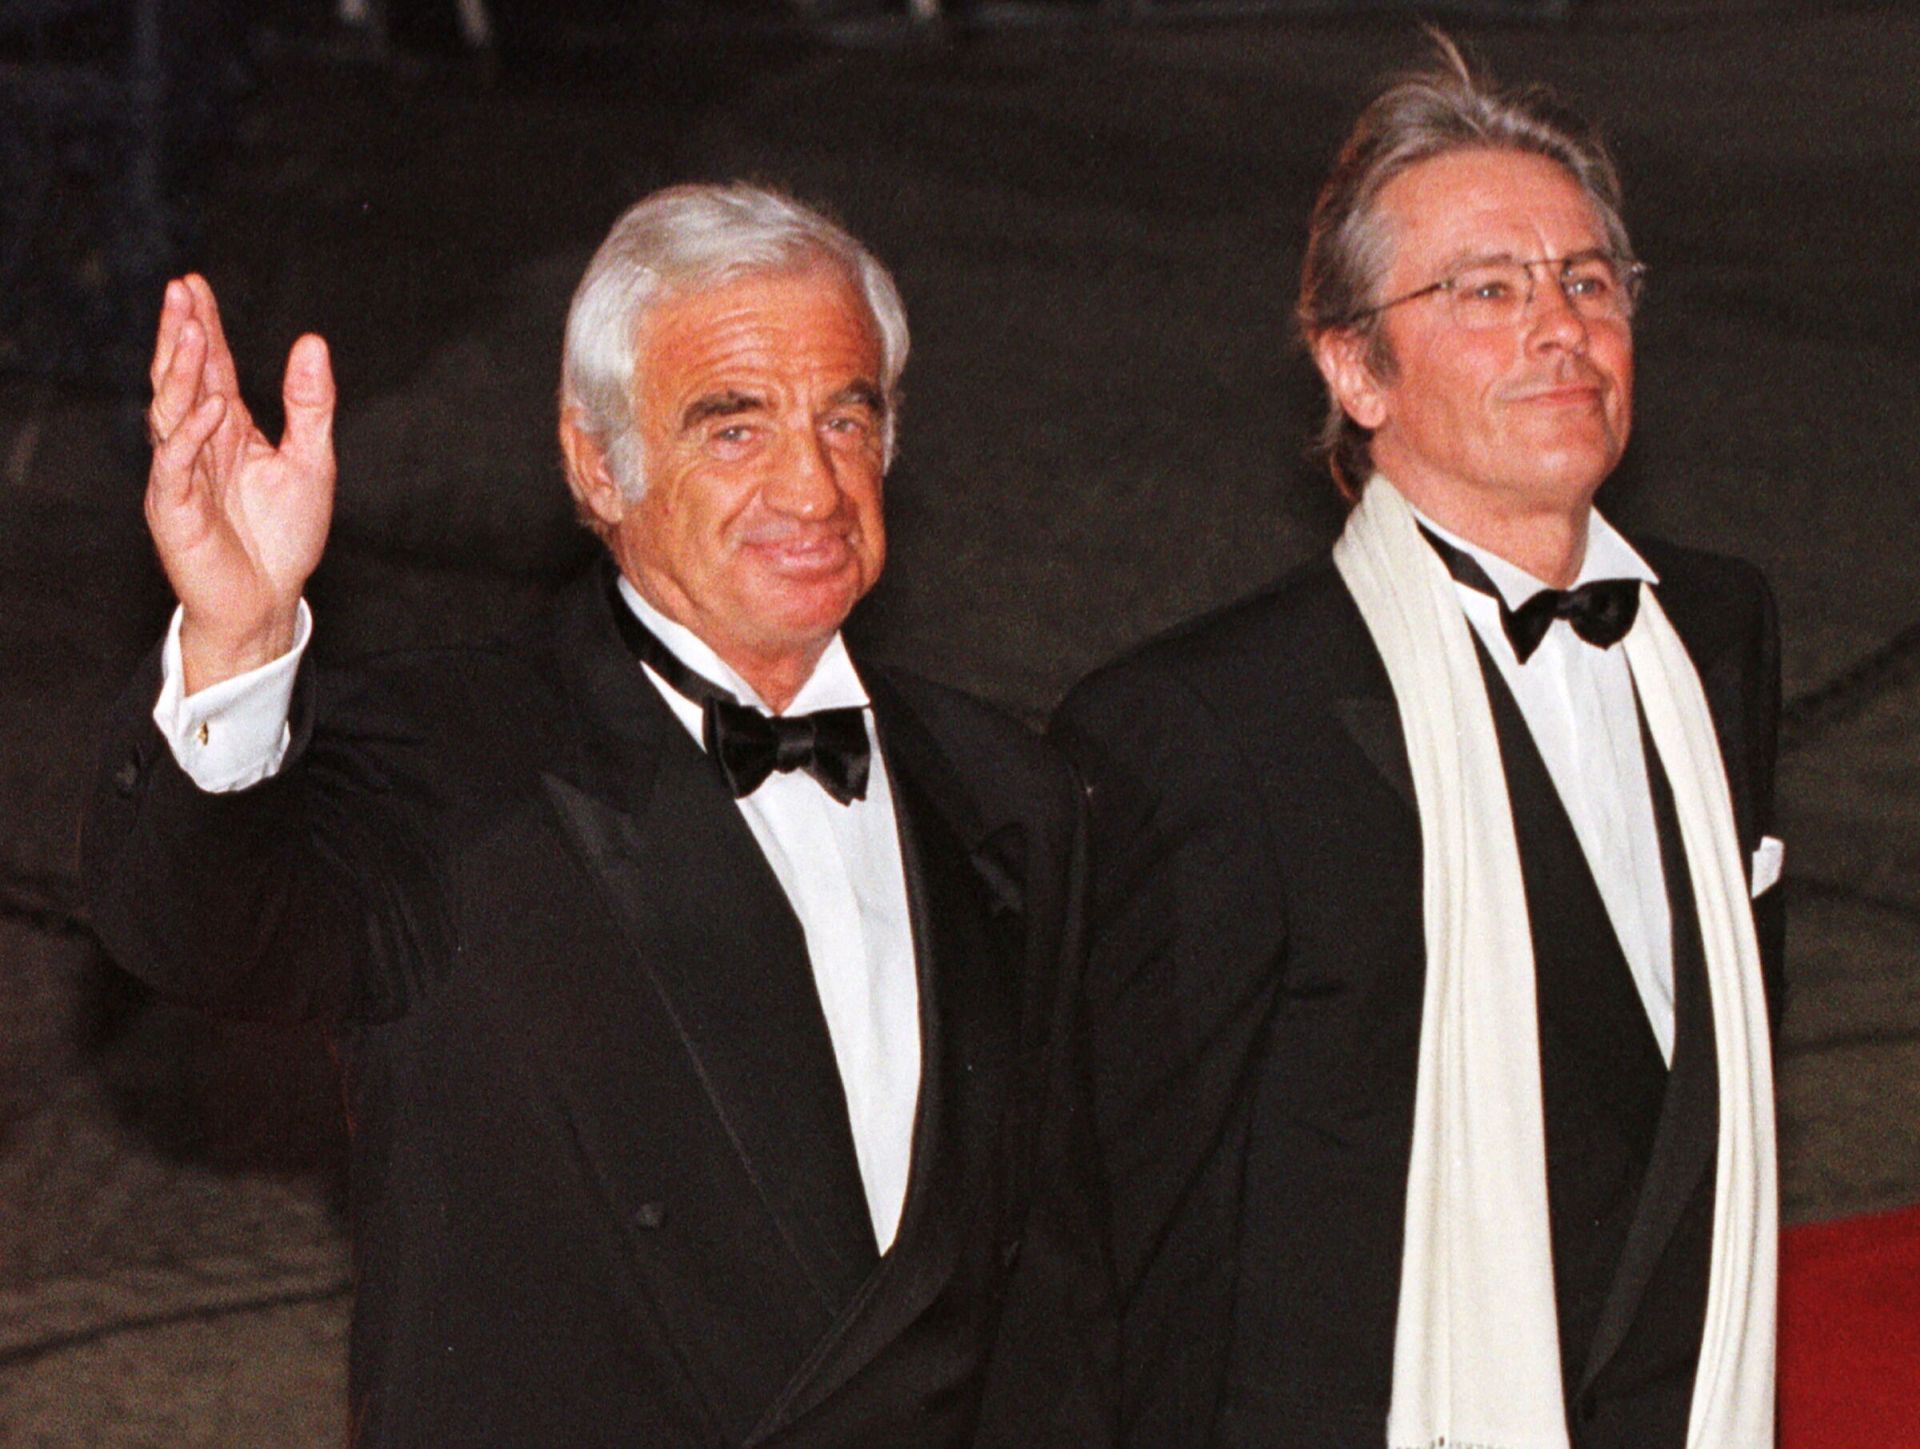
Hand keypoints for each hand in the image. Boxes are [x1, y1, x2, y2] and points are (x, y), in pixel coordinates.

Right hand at [144, 274, 336, 692]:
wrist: (268, 602)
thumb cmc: (285, 538)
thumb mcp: (312, 461)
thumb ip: (309, 404)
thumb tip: (311, 341)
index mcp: (227, 430)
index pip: (210, 368)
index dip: (203, 327)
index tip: (195, 284)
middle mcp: (197, 445)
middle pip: (182, 379)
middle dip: (180, 335)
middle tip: (180, 291)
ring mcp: (180, 475)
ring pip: (171, 412)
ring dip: (182, 373)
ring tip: (193, 332)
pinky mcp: (175, 509)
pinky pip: (177, 464)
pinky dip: (192, 433)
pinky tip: (213, 404)